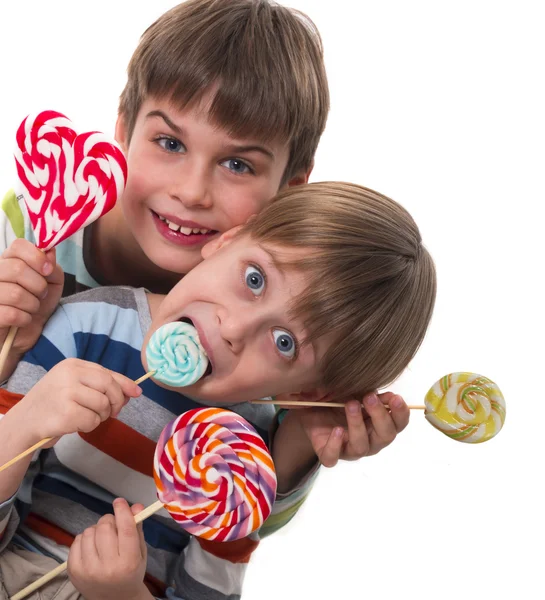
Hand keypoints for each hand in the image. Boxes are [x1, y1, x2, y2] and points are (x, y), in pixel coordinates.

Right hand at [0, 239, 63, 354]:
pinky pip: (11, 314)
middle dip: (39, 286)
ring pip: (15, 293)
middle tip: (40, 295)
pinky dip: (24, 319)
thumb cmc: (37, 304)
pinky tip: (23, 320)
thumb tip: (49, 251)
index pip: (18, 246)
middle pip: (17, 269)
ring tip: (31, 308)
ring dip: (32, 305)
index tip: (48, 270)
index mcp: (8, 261)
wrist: (26, 333)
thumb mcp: (52, 283)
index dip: (37, 257)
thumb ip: (52, 266)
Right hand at [14, 358, 141, 445]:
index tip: (136, 393)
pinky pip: (92, 420)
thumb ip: (102, 386)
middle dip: (117, 401)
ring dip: (101, 416)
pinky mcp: (65, 413)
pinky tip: (76, 423)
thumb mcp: (75, 385)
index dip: (125, 384)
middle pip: (109, 386)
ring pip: (103, 404)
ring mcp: (66, 393)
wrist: (25, 421)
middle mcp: (69, 375)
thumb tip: (134, 392)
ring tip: (87, 416)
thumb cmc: (55, 402)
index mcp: (73, 365)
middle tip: (113, 412)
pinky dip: (90, 426)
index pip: (107, 373)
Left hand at [68, 498, 150, 599]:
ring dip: (96, 530)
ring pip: (89, 531)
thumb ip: (137, 527)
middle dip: (109, 520)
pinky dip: (84, 538)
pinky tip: (91, 546)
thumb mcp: (140, 551)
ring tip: (102, 539)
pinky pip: (76, 540)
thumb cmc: (131, 572)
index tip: (119, 501)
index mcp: (129, 562)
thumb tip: (135, 505)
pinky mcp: (73, 571)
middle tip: (113, 526)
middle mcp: (108, 567)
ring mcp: (88, 570)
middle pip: (105, 527)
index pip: (125, 529)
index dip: (122, 511)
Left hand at [287, 391, 409, 466]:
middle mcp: (369, 441)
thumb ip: (373, 394)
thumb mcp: (357, 391)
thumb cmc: (340, 399)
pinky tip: (336, 430)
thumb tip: (389, 396)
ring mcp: (349, 450)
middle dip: (380, 416)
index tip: (395, 398)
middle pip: (385, 436)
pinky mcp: (328, 454)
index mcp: (380, 425)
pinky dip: (335, 445)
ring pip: (361, 446)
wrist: (312, 406)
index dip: (400, 413)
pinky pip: (332, 457)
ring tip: (351, 404)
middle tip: (370, 398)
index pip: (398, 424)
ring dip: (357, 424)